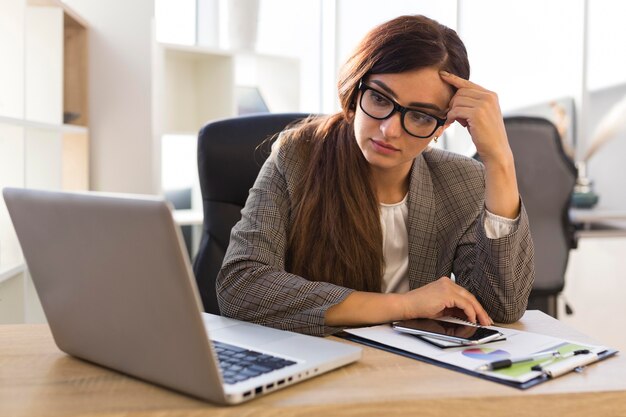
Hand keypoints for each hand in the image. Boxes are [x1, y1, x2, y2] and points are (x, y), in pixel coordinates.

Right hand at [399, 277, 492, 325]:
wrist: (406, 305)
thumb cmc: (418, 307)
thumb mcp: (440, 308)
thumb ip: (453, 309)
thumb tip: (467, 316)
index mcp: (446, 284)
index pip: (465, 295)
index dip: (475, 307)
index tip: (481, 317)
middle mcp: (448, 282)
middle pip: (470, 296)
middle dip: (480, 310)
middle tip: (486, 321)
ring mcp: (448, 286)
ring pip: (470, 300)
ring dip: (478, 312)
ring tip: (483, 322)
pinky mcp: (447, 293)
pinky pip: (465, 304)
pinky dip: (470, 313)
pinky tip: (472, 320)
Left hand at [439, 71, 519, 218]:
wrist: (496, 151)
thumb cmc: (485, 135)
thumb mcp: (480, 115)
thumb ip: (471, 104)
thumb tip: (453, 98)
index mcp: (490, 95)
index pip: (468, 83)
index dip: (454, 79)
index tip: (442, 74)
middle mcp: (488, 96)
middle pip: (459, 93)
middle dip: (453, 104)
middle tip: (454, 117)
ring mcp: (484, 104)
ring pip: (456, 101)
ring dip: (452, 112)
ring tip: (456, 122)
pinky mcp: (477, 113)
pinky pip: (455, 111)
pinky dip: (451, 118)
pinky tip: (453, 124)